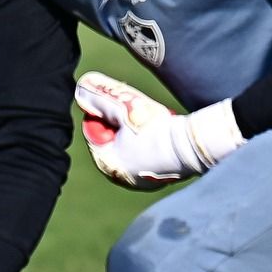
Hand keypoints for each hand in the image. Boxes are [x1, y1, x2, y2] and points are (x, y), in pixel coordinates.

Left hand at [74, 72, 244, 190]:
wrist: (192, 146)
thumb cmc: (155, 128)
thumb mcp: (123, 107)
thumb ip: (99, 98)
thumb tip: (79, 90)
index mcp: (108, 164)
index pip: (93, 134)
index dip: (102, 114)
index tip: (116, 102)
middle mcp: (122, 177)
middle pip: (111, 142)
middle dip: (118, 123)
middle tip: (131, 107)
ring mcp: (142, 181)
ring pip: (129, 149)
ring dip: (133, 132)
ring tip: (147, 118)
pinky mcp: (159, 178)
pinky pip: (146, 156)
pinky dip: (147, 142)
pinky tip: (159, 132)